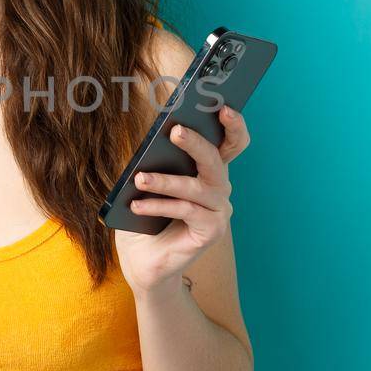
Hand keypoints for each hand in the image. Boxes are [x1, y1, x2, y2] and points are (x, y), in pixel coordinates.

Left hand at [112, 105, 251, 298]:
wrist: (143, 264)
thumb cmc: (144, 220)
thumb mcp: (145, 185)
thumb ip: (153, 163)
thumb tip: (150, 140)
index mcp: (207, 172)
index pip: (230, 144)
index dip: (233, 125)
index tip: (223, 106)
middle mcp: (219, 189)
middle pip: (216, 160)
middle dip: (196, 142)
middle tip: (175, 130)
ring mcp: (218, 211)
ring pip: (197, 187)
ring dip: (166, 180)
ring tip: (140, 177)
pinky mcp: (211, 231)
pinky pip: (186, 211)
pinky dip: (160, 206)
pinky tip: (137, 205)